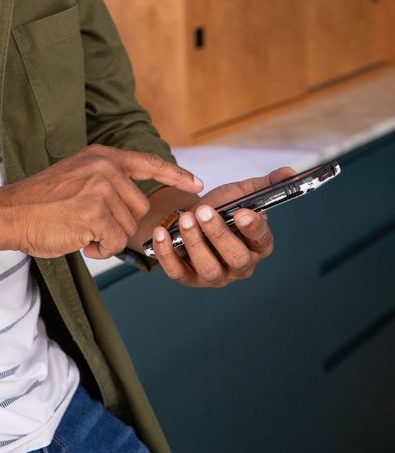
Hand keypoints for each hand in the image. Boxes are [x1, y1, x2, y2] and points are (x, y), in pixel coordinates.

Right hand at [1, 145, 202, 259]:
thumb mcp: (77, 177)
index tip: (196, 183)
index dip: (175, 175)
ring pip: (127, 229)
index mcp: (102, 156)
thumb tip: (134, 208)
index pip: (149, 163)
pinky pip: (115, 244)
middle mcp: (106, 168)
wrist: (9, 213)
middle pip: (138, 209)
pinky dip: (99, 250)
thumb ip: (106, 183)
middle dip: (118, 225)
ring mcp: (102, 189)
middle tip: (87, 224)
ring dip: (106, 239)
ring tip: (77, 229)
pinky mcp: (96, 212)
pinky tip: (78, 241)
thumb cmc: (40, 203)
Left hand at [149, 167, 295, 288]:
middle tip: (204, 211)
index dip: (253, 228)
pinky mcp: (189, 279)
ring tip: (184, 218)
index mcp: (257, 245)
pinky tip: (161, 233)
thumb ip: (265, 184)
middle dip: (220, 234)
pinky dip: (168, 254)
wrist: (189, 218)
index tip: (242, 212)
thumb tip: (290, 172)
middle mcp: (240, 265)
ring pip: (209, 268)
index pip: (262, 240)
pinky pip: (178, 273)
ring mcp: (215, 276)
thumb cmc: (220, 209)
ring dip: (195, 242)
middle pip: (236, 258)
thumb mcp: (240, 194)